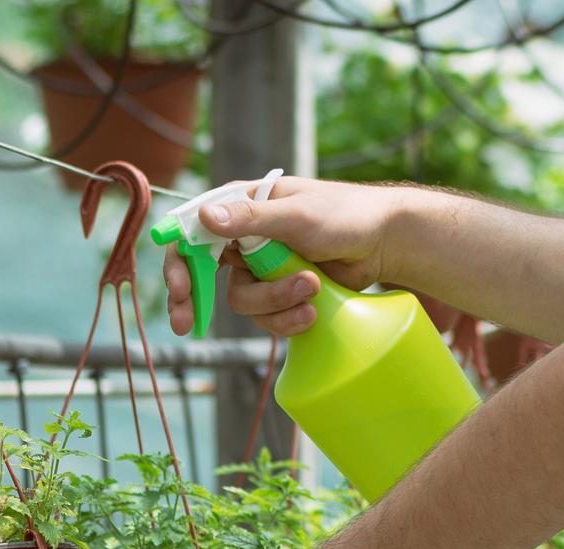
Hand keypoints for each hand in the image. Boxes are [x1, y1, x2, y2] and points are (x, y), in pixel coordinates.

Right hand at [164, 178, 411, 335]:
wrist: (384, 242)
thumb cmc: (344, 215)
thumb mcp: (297, 215)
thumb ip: (251, 219)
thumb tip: (205, 217)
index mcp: (241, 207)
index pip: (192, 233)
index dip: (178, 263)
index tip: (180, 291)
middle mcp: (244, 237)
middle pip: (202, 274)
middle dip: (196, 301)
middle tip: (185, 325)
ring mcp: (262, 267)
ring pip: (242, 300)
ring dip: (275, 301)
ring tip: (312, 288)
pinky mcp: (281, 292)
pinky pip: (267, 316)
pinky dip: (288, 318)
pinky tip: (313, 309)